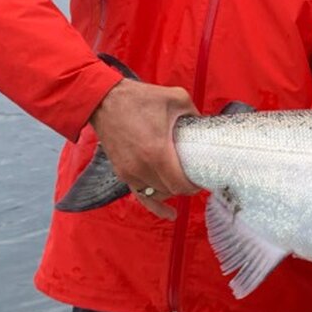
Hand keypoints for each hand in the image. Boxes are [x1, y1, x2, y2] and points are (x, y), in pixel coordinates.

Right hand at [89, 78, 199, 218]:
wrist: (104, 100)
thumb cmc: (139, 99)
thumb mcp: (176, 99)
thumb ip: (195, 113)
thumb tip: (207, 124)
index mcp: (157, 153)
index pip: (180, 184)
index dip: (194, 186)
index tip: (203, 179)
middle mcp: (141, 168)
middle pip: (170, 191)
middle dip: (185, 187)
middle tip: (197, 176)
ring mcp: (130, 172)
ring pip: (157, 194)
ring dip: (171, 190)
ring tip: (183, 182)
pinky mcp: (122, 173)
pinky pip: (141, 196)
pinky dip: (155, 204)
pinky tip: (169, 213)